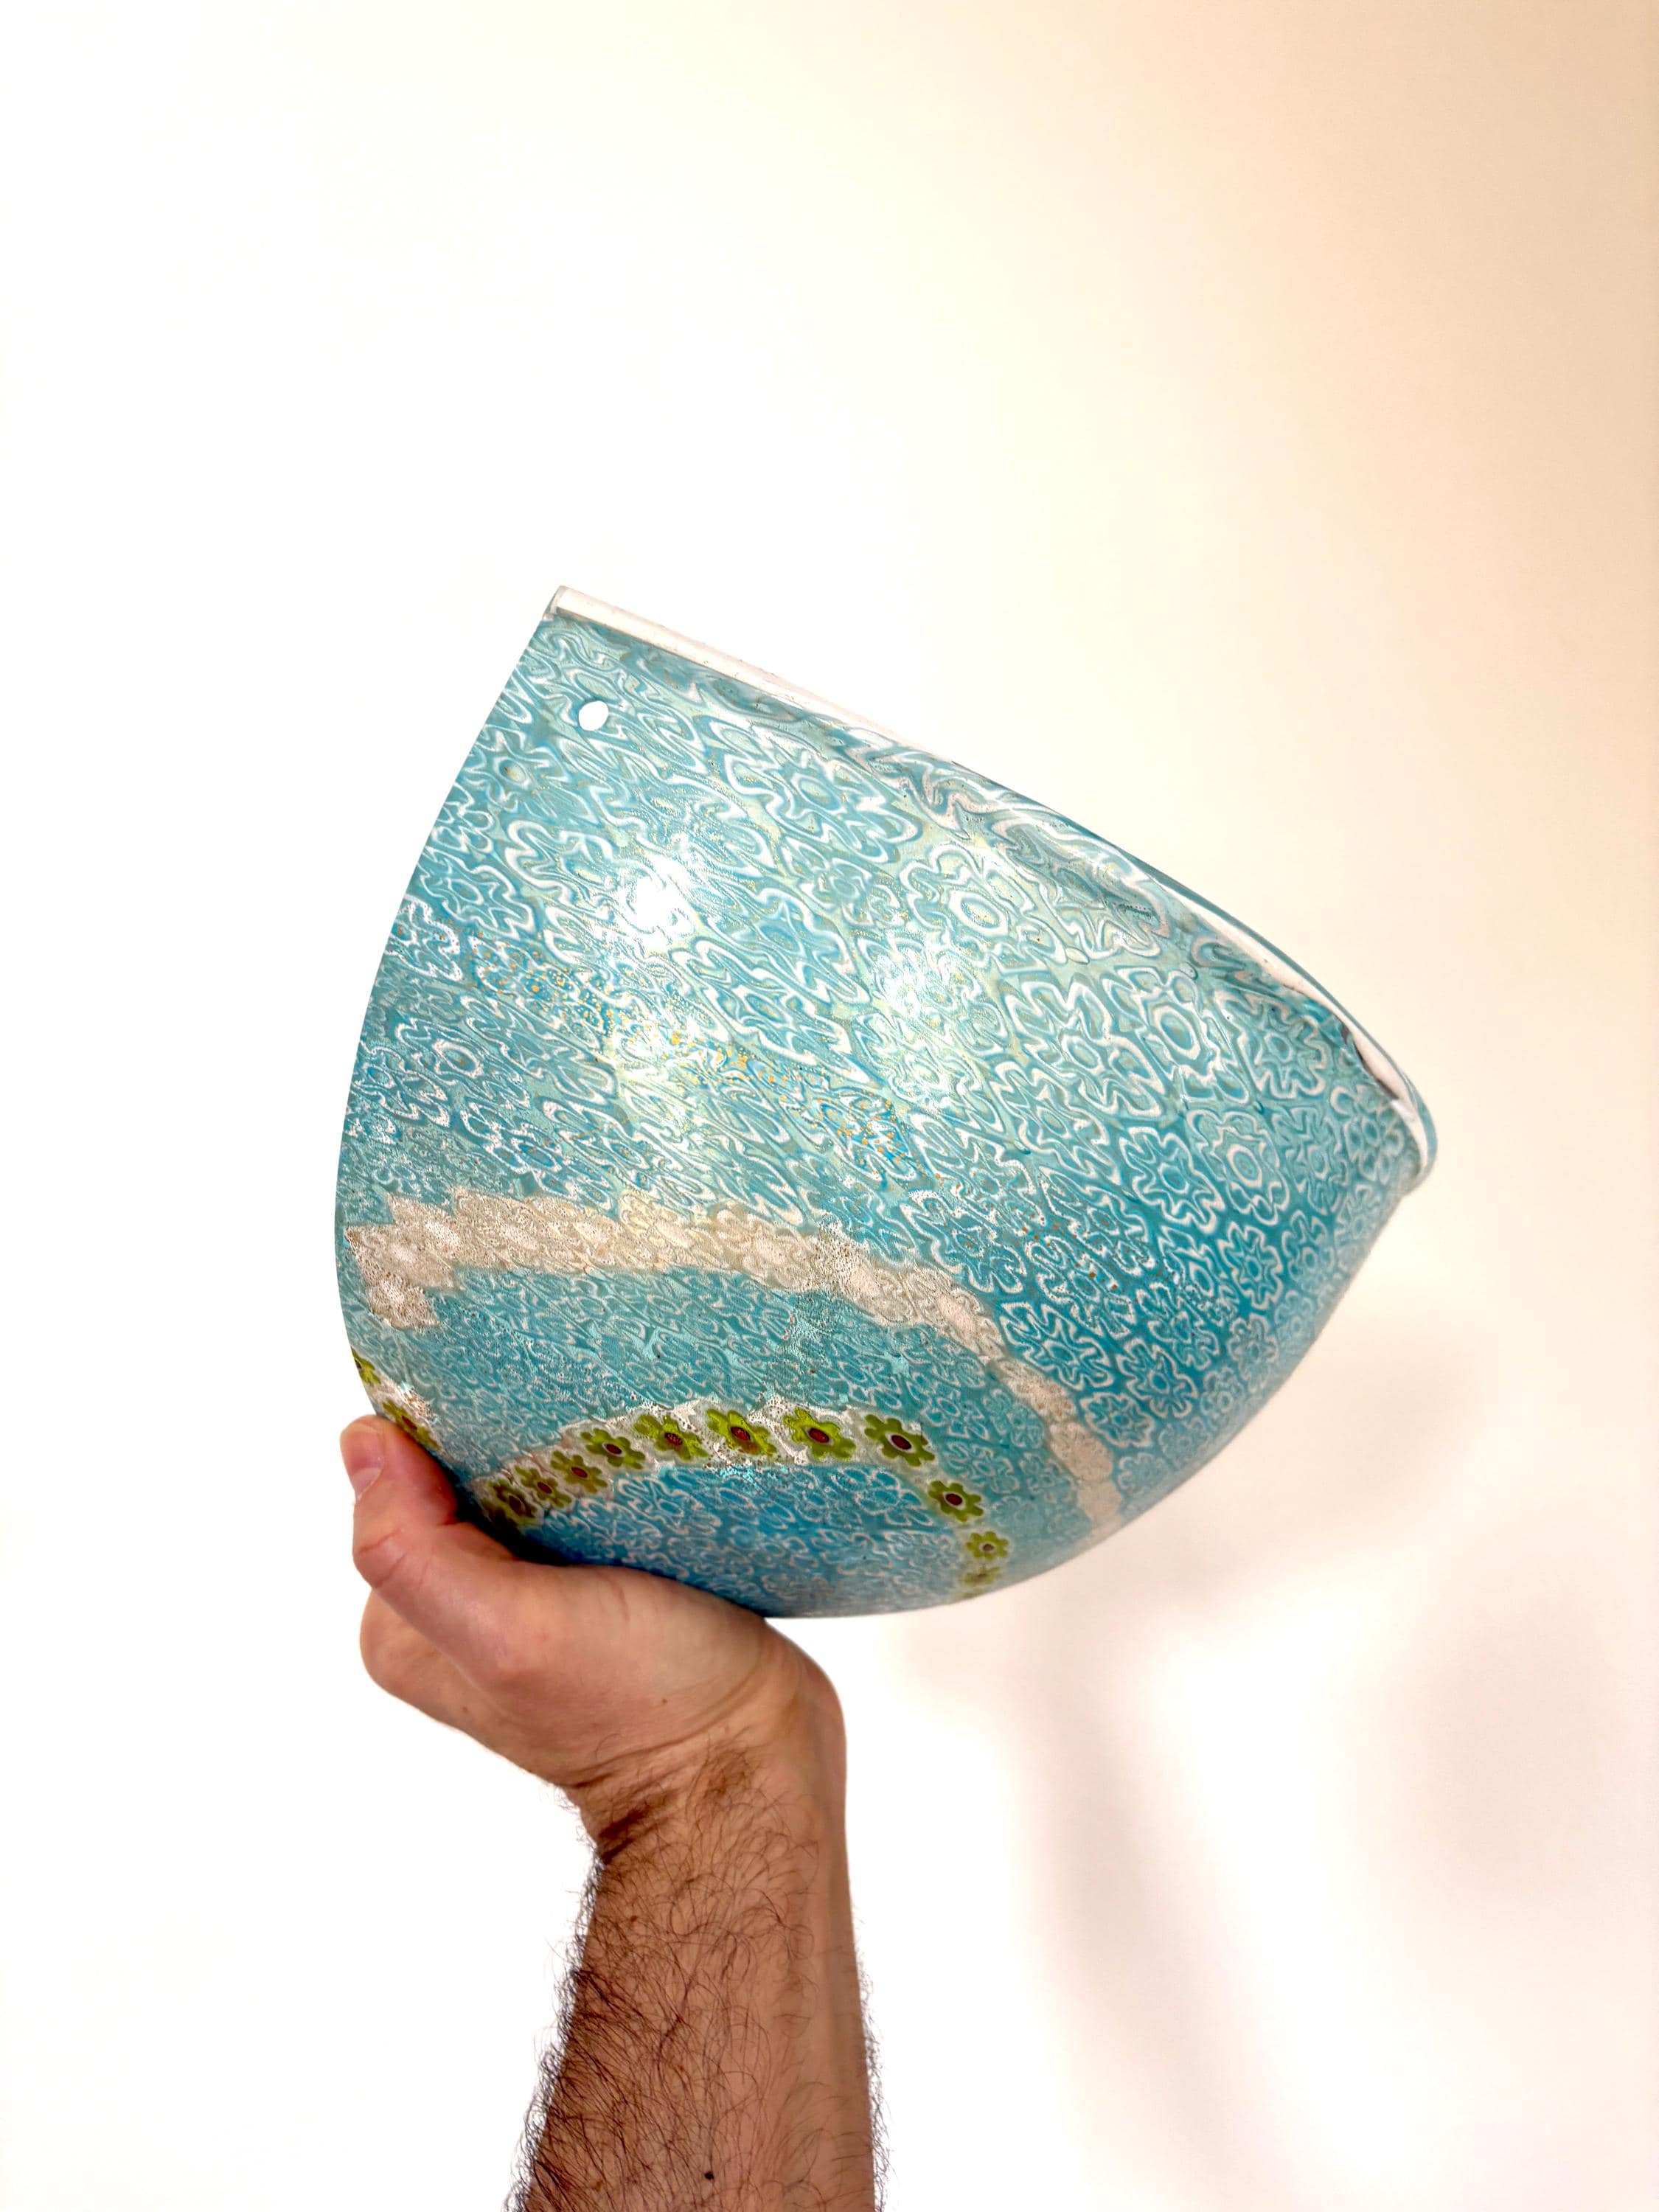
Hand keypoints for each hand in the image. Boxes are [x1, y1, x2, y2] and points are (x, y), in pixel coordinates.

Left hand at [341, 1416, 843, 1841]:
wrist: (748, 1762)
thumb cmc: (639, 1705)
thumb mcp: (510, 1632)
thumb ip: (417, 1550)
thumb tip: (363, 1440)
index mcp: (404, 1626)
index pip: (397, 1484)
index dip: (452, 1441)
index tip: (526, 1440)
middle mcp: (454, 1614)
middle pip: (460, 1478)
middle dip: (510, 1445)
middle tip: (584, 1460)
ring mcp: (528, 1603)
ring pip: (526, 1485)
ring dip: (568, 1459)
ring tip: (622, 1472)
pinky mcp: (596, 1591)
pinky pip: (582, 1507)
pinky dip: (608, 1483)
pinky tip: (643, 1489)